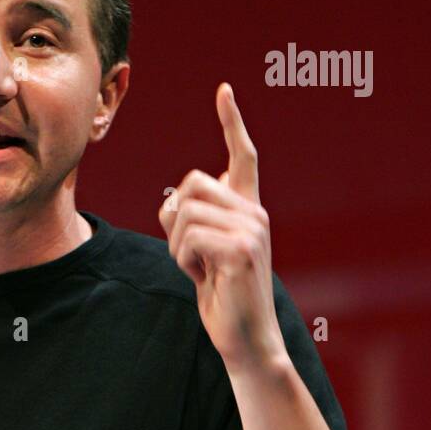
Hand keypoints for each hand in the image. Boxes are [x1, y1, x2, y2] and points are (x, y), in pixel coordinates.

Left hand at [159, 84, 285, 372]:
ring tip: (200, 268)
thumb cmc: (221, 296)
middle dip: (174, 219)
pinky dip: (183, 260)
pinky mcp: (242, 250)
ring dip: (177, 245)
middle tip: (191, 253)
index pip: (243, 156)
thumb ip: (197, 219)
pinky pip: (189, 238)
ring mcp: (253, 229)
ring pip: (185, 211)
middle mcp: (256, 212)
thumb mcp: (204, 251)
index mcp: (249, 209)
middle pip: (191, 184)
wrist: (245, 338)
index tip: (223, 91)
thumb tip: (179, 198)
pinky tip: (203, 277)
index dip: (231, 122)